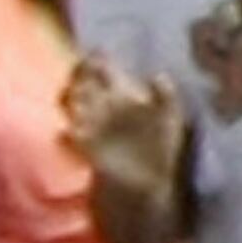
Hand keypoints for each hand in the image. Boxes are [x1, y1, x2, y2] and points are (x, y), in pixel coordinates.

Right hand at [65, 50, 185, 210]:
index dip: (96, 60)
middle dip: (79, 75)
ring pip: (73, 105)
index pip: (104, 69)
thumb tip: (157, 76)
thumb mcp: (171, 119)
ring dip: (71, 100)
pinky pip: (72, 135)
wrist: (150, 188)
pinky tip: (72, 130)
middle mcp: (105, 108)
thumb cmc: (162, 151)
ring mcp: (95, 129)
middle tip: (81, 74)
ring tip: (77, 99)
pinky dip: (70, 132)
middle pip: (84, 83)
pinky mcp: (89, 151)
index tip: (93, 54)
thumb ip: (166, 97)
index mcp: (124, 95)